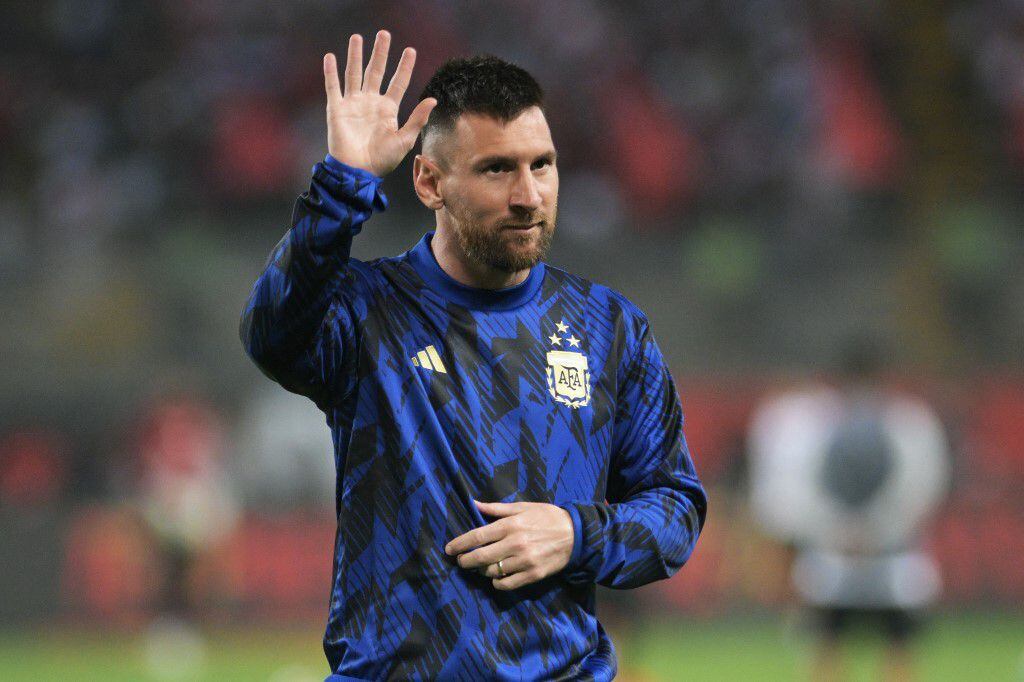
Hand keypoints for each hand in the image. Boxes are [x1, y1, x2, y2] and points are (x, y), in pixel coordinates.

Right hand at [323, 31, 436, 175]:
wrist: (358, 171)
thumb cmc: (382, 160)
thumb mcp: (404, 139)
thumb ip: (417, 119)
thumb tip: (433, 100)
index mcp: (388, 109)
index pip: (398, 82)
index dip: (404, 67)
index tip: (411, 50)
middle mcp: (370, 102)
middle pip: (376, 71)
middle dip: (380, 53)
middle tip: (384, 34)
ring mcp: (353, 104)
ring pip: (354, 73)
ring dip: (355, 55)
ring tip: (357, 37)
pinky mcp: (336, 109)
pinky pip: (333, 87)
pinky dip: (331, 72)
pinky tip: (331, 57)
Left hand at [445, 499, 574, 590]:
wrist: (576, 534)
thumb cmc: (547, 517)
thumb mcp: (523, 507)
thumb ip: (497, 509)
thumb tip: (474, 504)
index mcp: (510, 525)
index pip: (477, 537)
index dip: (460, 544)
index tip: (449, 549)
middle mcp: (515, 544)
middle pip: (480, 557)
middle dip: (465, 561)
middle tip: (460, 561)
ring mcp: (524, 561)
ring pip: (491, 572)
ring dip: (481, 571)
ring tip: (480, 567)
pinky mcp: (533, 575)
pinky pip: (506, 584)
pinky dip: (497, 582)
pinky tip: (496, 577)